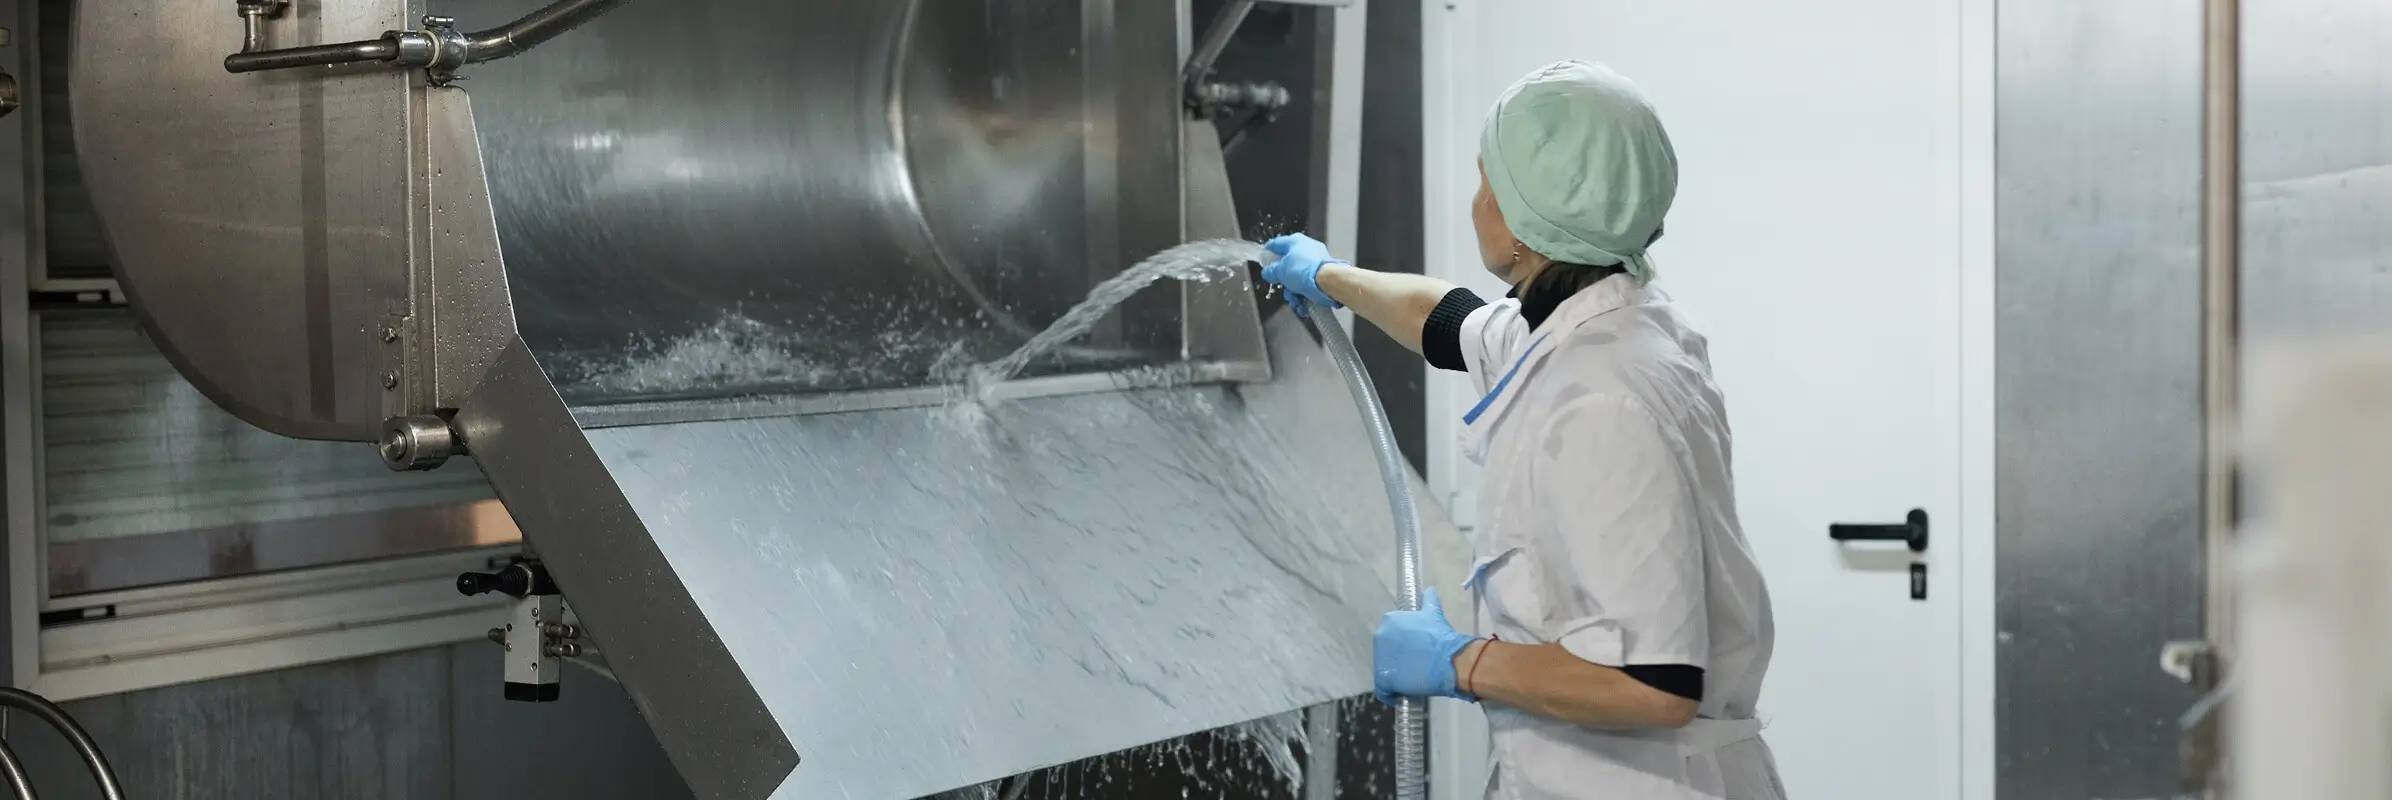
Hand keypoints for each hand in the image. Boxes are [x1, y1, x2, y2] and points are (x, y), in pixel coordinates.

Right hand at [1261, 233, 1346, 314]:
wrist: (1330, 282)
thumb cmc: (1307, 271)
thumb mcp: (1280, 271)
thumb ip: (1270, 271)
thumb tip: (1268, 273)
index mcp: (1295, 242)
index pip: (1276, 244)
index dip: (1268, 253)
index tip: (1264, 261)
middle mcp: (1306, 250)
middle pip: (1287, 267)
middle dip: (1284, 282)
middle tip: (1284, 287)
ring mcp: (1315, 263)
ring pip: (1297, 280)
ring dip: (1293, 293)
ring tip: (1296, 299)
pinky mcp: (1323, 276)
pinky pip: (1308, 286)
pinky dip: (1304, 297)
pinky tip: (1303, 303)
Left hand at [1373, 588, 1477, 704]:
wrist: (1448, 659)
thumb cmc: (1441, 636)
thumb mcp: (1433, 613)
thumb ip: (1428, 601)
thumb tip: (1429, 590)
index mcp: (1389, 621)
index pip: (1391, 636)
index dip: (1402, 645)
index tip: (1414, 651)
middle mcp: (1380, 637)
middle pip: (1385, 653)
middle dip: (1397, 660)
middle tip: (1415, 666)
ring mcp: (1380, 659)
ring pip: (1384, 671)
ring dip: (1396, 676)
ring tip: (1412, 680)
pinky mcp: (1383, 679)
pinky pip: (1383, 691)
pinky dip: (1391, 694)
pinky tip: (1401, 695)